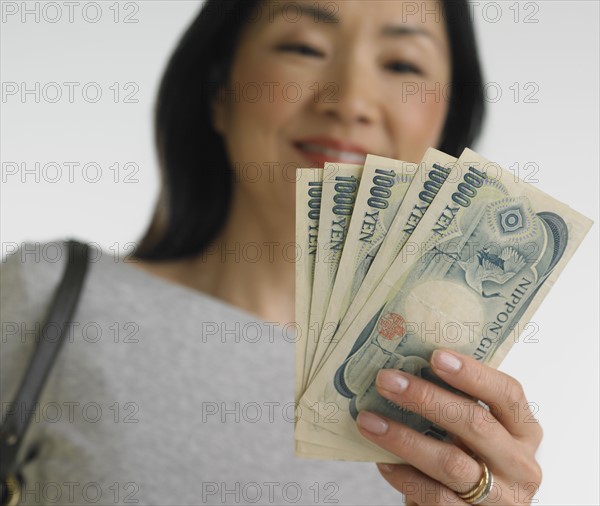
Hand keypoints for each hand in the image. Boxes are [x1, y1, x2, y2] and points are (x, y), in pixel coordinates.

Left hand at [356, 349, 542, 504]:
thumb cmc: (470, 461)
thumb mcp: (474, 433)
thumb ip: (455, 405)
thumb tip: (406, 369)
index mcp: (523, 430)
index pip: (507, 393)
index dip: (472, 373)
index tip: (435, 355)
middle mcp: (520, 464)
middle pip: (474, 423)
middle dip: (426, 399)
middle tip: (386, 381)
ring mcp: (501, 498)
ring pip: (451, 463)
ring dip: (404, 438)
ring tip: (370, 421)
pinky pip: (435, 497)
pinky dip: (404, 475)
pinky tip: (382, 460)